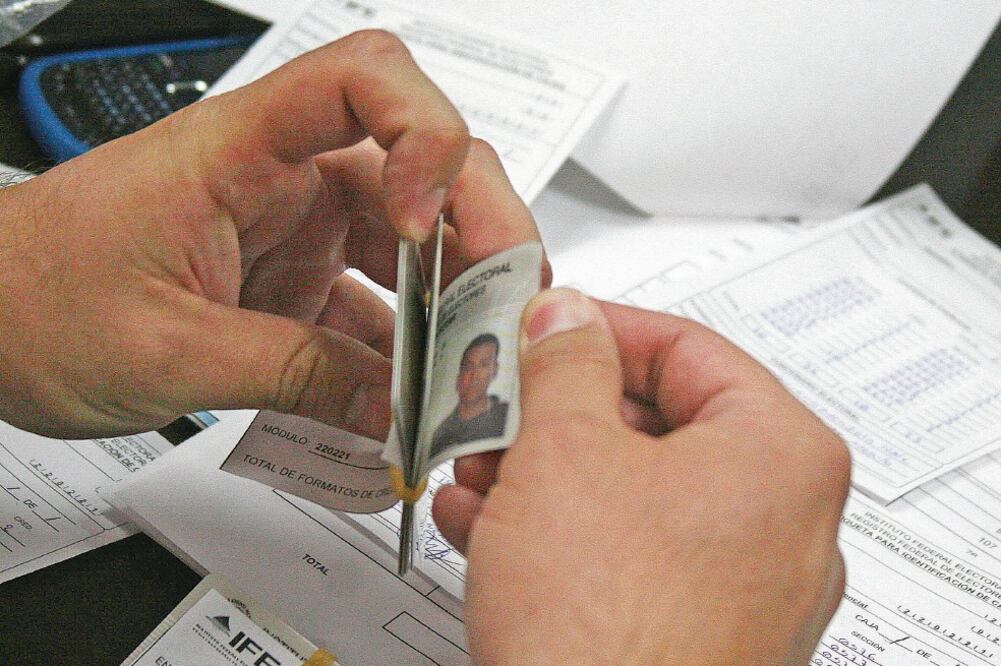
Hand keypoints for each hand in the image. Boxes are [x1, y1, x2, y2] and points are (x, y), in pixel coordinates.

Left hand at [0, 31, 544, 437]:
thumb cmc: (30, 297)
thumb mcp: (167, 350)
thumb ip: (292, 378)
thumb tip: (390, 408)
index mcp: (238, 149)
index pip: (364, 81)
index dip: (427, 134)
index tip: (432, 218)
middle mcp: (282, 176)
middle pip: (422, 165)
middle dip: (480, 232)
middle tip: (504, 304)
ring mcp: (297, 228)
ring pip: (413, 242)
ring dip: (448, 303)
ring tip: (463, 367)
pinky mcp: (295, 278)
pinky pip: (373, 304)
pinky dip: (400, 349)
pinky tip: (407, 394)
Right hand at [434, 288, 849, 663]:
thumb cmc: (611, 636)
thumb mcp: (565, 452)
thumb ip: (564, 362)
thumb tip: (565, 317)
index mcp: (781, 455)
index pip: (688, 346)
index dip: (599, 327)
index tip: (543, 326)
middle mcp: (779, 524)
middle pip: (654, 423)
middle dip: (555, 413)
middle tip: (500, 403)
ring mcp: (739, 587)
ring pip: (628, 493)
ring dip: (542, 472)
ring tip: (478, 468)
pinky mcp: (692, 634)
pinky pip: (623, 555)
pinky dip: (557, 532)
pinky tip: (488, 529)